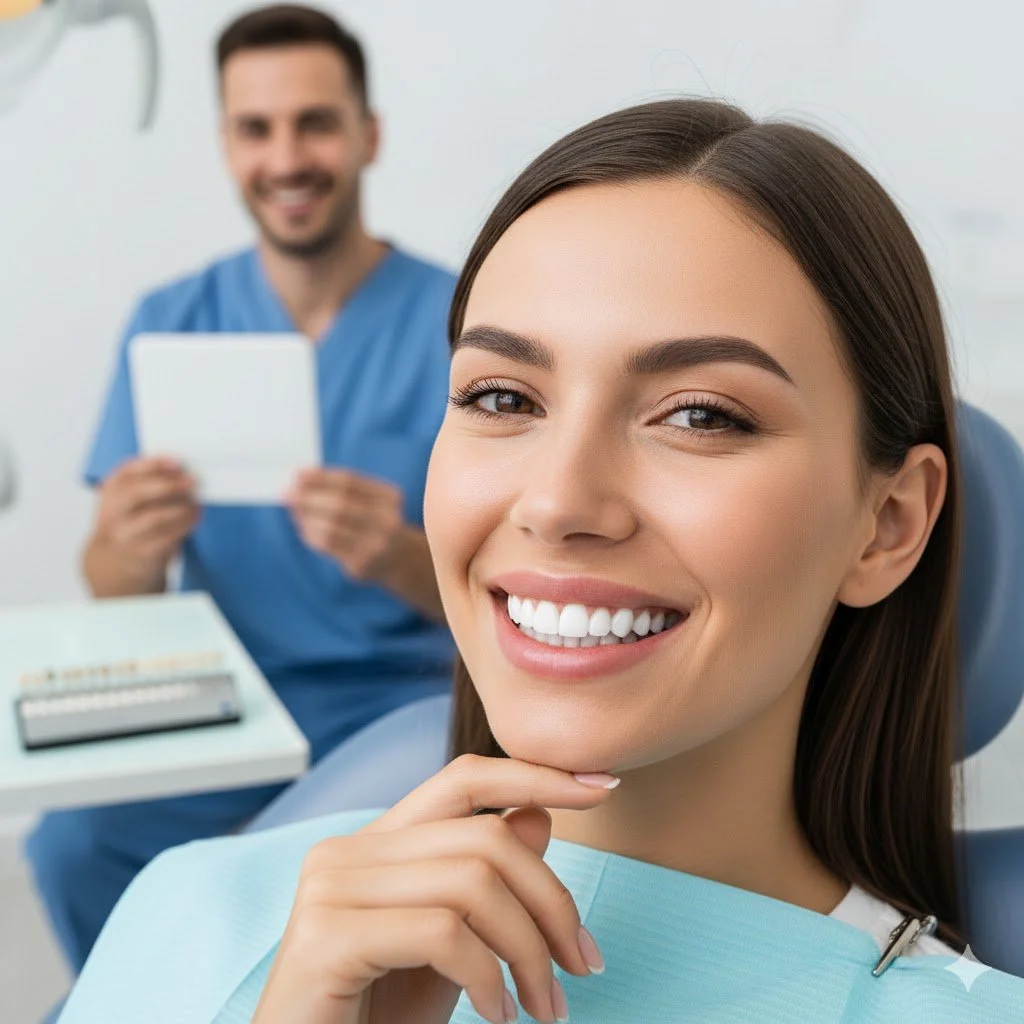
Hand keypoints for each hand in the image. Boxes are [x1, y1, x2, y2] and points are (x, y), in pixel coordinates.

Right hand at [91, 456, 198, 583]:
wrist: (115, 562)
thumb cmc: (130, 521)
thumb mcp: (128, 498)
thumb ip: (149, 482)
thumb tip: (183, 470)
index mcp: (110, 491)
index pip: (126, 472)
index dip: (153, 464)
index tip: (178, 462)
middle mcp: (113, 512)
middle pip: (136, 493)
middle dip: (168, 485)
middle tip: (193, 481)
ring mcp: (125, 534)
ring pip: (154, 517)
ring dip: (181, 507)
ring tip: (196, 502)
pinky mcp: (142, 553)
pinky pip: (166, 537)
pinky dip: (184, 525)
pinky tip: (195, 518)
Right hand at [252, 755, 617, 1023]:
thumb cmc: (376, 1018)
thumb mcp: (451, 951)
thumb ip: (485, 886)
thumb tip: (538, 816)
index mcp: (376, 844)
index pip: (465, 778)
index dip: (536, 774)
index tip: (602, 785)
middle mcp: (347, 851)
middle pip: (485, 838)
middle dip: (552, 903)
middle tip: (583, 968)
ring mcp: (330, 888)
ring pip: (473, 883)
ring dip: (529, 952)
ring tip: (545, 1008)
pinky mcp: (326, 936)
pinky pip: (443, 933)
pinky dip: (488, 978)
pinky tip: (497, 1015)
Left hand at [285, 467, 405, 579]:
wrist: (398, 558)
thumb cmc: (373, 520)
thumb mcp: (370, 500)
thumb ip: (341, 489)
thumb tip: (300, 482)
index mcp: (390, 497)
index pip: (350, 482)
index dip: (321, 477)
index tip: (297, 474)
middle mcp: (387, 521)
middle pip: (340, 505)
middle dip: (309, 497)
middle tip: (287, 493)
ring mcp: (375, 545)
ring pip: (330, 528)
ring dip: (306, 518)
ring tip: (295, 511)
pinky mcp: (361, 564)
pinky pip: (327, 547)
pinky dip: (311, 535)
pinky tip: (305, 528)